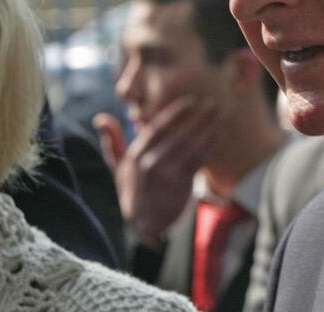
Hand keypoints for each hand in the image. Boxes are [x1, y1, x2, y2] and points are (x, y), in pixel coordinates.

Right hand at [93, 97, 216, 246]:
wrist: (144, 223)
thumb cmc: (133, 189)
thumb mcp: (119, 167)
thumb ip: (112, 141)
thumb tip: (100, 118)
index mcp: (136, 154)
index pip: (157, 127)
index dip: (175, 112)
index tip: (191, 100)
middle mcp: (150, 162)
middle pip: (178, 133)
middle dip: (198, 117)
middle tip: (214, 102)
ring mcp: (166, 174)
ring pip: (192, 145)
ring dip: (209, 128)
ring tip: (223, 115)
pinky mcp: (180, 184)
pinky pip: (199, 160)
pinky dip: (211, 146)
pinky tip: (220, 135)